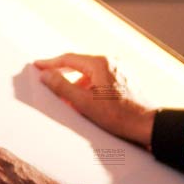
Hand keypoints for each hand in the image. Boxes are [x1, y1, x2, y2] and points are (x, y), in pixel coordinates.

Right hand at [33, 53, 153, 147]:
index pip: (68, 59)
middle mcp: (111, 61)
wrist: (146, 124)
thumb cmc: (117, 115)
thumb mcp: (83, 102)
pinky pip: (101, 78)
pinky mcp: (125, 78)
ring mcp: (120, 69)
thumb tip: (45, 74)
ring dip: (78, 83)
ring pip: (91, 72)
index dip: (51, 63)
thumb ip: (62, 86)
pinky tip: (87, 100)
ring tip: (69, 98)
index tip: (37, 66)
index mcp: (100, 63)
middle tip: (48, 79)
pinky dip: (90, 86)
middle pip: (80, 64)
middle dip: (64, 73)